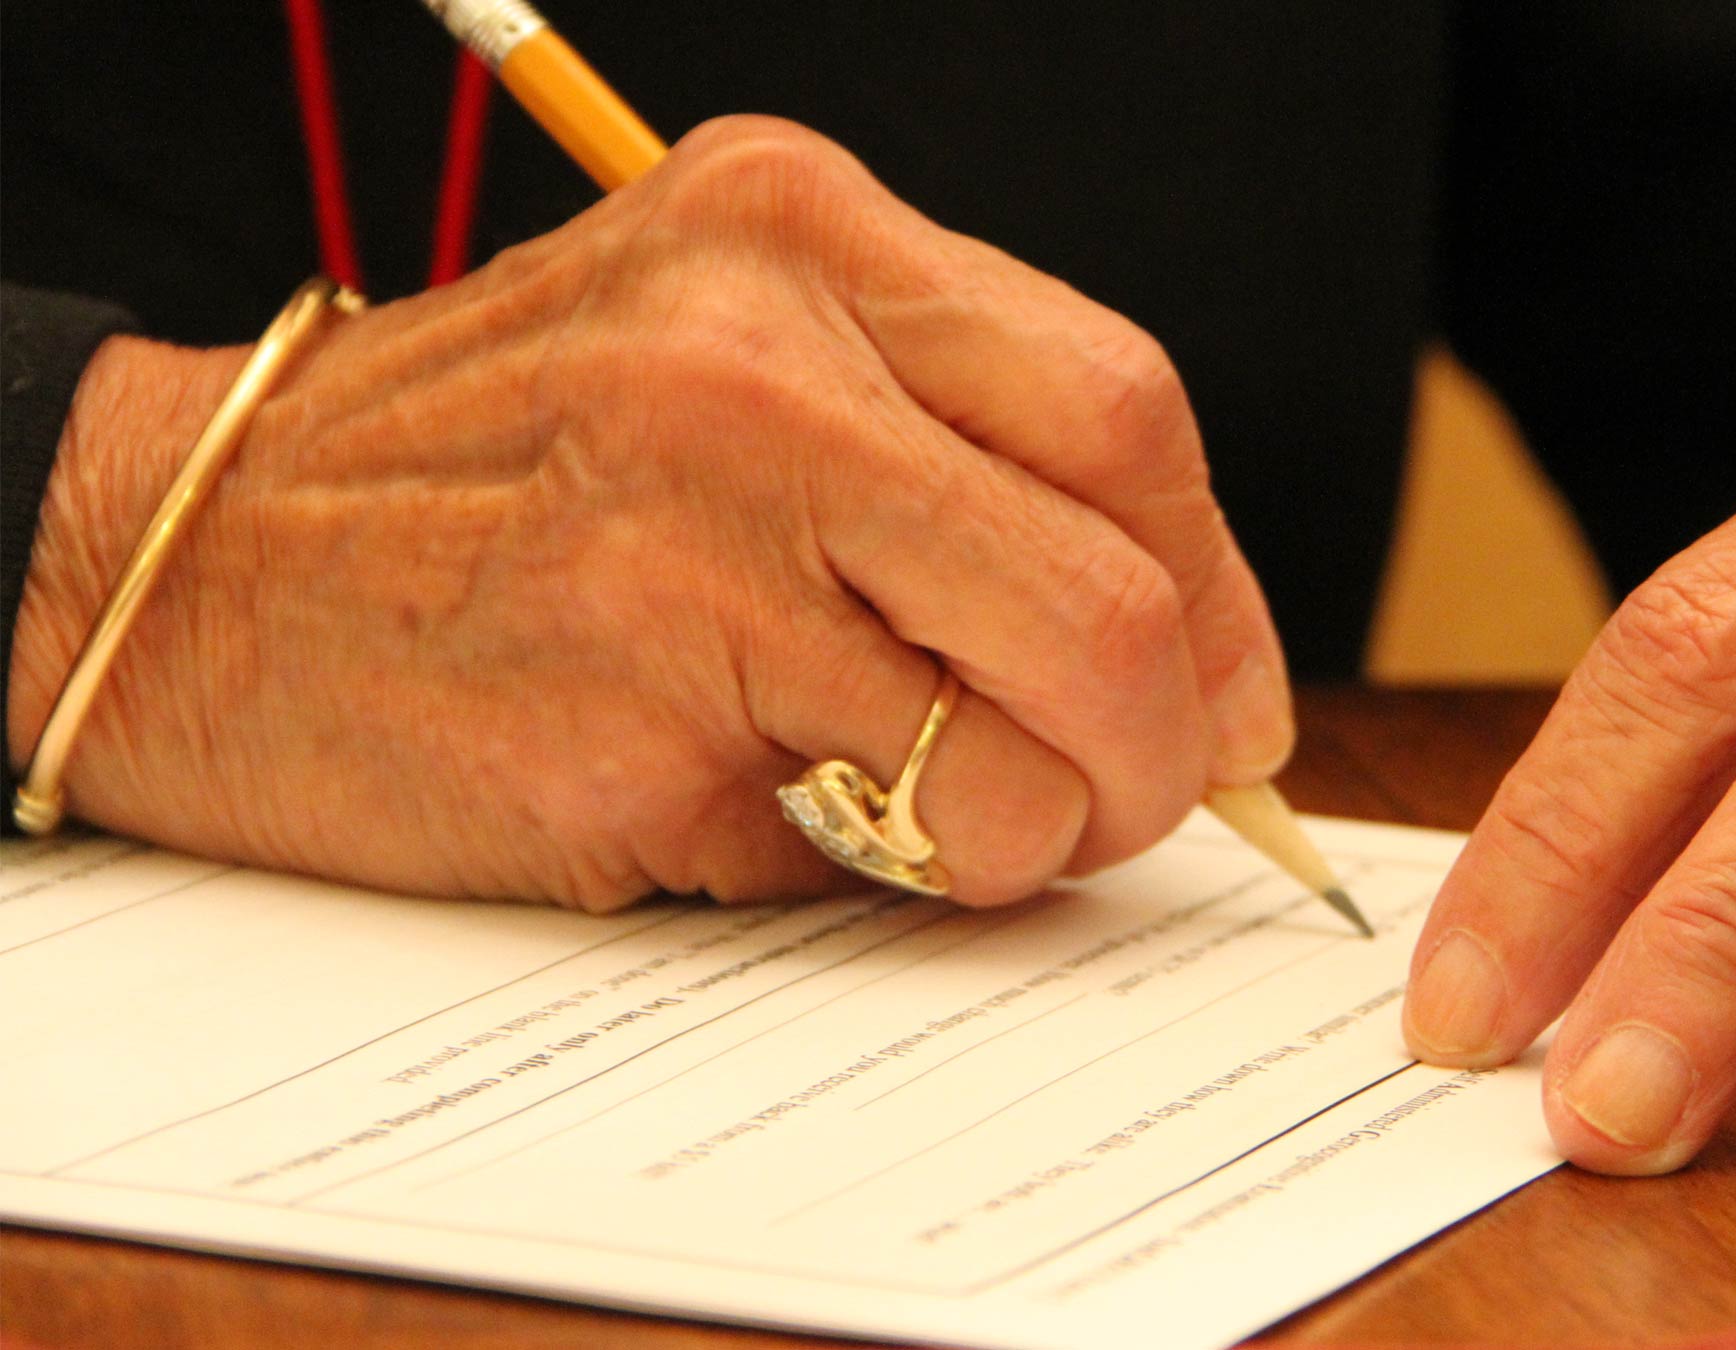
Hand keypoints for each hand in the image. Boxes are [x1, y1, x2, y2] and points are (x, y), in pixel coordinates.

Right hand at [7, 116, 1291, 910]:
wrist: (187, 565)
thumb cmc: (499, 474)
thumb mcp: (725, 351)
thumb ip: (955, 447)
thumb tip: (1204, 655)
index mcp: (796, 237)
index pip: (1129, 412)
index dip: (1219, 587)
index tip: (1222, 685)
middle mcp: (749, 369)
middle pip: (1116, 599)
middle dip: (1161, 748)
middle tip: (1124, 793)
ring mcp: (681, 551)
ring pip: (1019, 759)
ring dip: (1019, 832)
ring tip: (919, 805)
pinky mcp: (624, 731)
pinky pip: (867, 851)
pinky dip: (866, 869)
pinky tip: (756, 800)